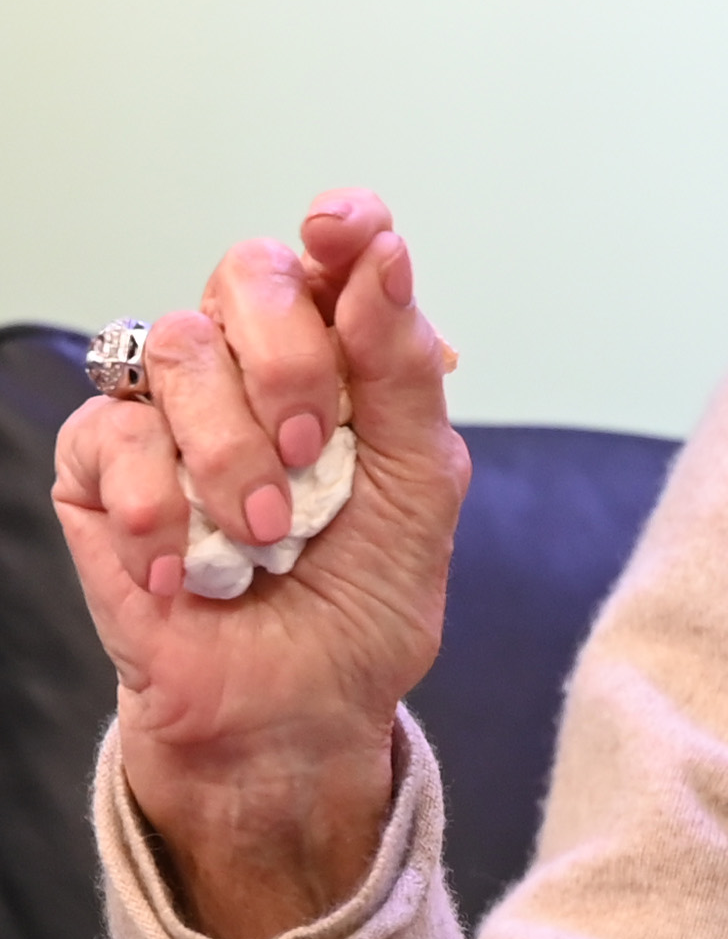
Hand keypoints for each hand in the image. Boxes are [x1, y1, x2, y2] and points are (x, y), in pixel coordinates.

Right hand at [53, 193, 468, 936]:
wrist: (297, 710)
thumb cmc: (362, 600)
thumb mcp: (419, 484)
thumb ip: (402, 366)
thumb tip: (381, 251)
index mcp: (335, 356)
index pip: (328, 252)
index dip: (340, 228)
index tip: (347, 231)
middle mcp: (246, 366)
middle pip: (246, 275)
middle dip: (289, 361)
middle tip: (309, 453)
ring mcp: (167, 411)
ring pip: (179, 352)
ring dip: (232, 458)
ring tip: (265, 537)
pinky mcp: (98, 468)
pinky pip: (112, 435)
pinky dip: (161, 511)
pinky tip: (190, 569)